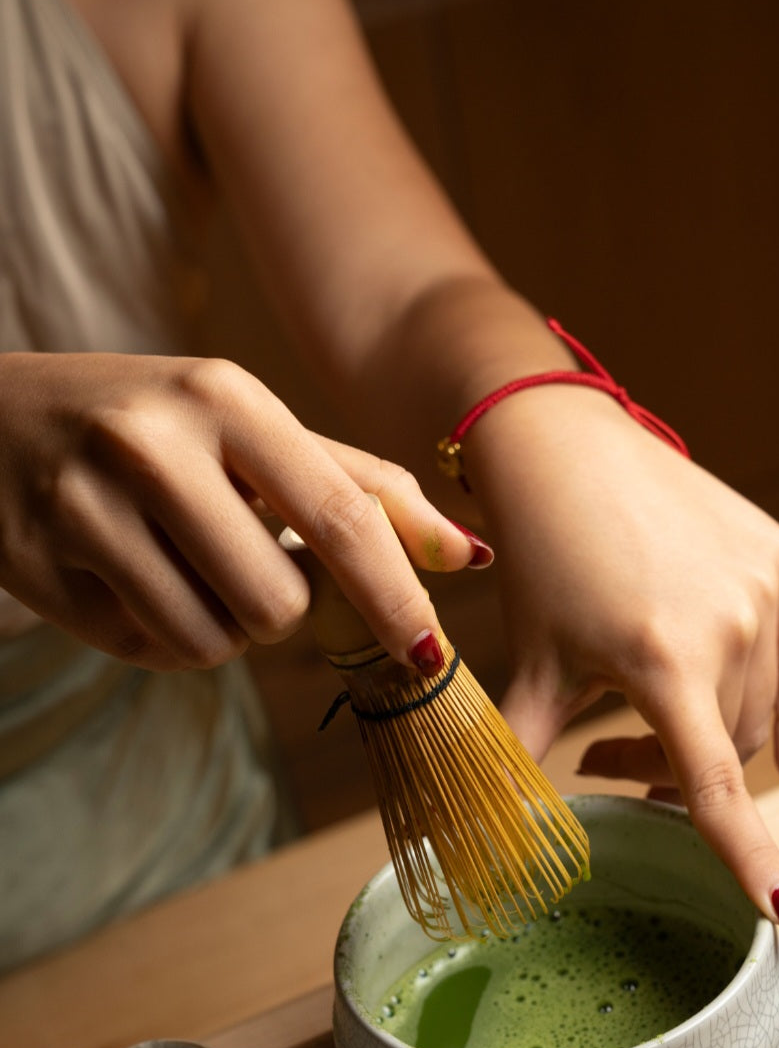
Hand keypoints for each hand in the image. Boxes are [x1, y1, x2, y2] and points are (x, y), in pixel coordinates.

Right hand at [0, 352, 486, 671]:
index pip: (341, 515)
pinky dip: (159, 634)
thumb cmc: (150, 425)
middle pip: (279, 602)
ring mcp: (86, 505)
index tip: (430, 652)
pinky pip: (148, 650)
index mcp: (224, 395)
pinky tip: (129, 578)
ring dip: (218, 627)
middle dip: (279, 609)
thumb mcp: (247, 427)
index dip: (396, 595)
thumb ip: (360, 488)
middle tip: (240, 562)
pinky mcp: (41, 565)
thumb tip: (467, 554)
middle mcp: (153, 443)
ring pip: (213, 640)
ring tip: (178, 565)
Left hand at [464, 386, 778, 932]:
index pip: (715, 784)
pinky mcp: (777, 553)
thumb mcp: (531, 665)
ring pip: (760, 706)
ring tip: (645, 721)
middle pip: (727, 749)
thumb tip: (490, 840)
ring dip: (712, 733)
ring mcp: (763, 584)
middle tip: (609, 761)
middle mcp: (730, 623)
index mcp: (664, 659)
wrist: (562, 448)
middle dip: (673, 773)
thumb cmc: (537, 559)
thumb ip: (522, 756)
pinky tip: (775, 739)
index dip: (751, 861)